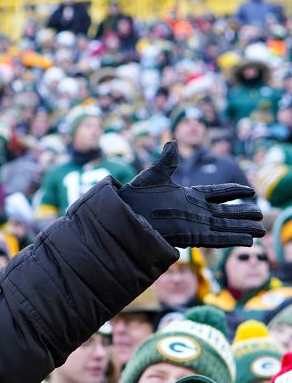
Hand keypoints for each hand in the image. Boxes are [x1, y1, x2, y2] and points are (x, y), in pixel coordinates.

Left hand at [117, 141, 262, 247]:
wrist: (121, 214)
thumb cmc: (133, 196)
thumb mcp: (153, 175)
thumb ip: (167, 160)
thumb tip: (172, 142)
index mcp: (188, 196)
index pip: (217, 193)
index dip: (233, 192)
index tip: (250, 190)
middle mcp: (193, 211)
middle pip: (225, 213)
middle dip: (243, 214)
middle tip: (260, 215)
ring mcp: (193, 224)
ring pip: (224, 227)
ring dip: (242, 228)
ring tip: (260, 231)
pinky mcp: (190, 236)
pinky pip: (216, 238)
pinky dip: (231, 239)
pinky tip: (247, 241)